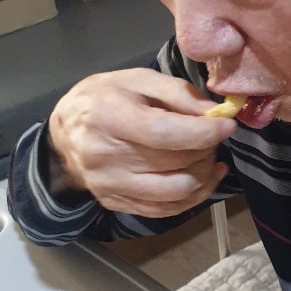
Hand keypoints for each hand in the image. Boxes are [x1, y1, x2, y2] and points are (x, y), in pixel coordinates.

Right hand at [47, 68, 234, 215]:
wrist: (64, 134)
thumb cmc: (103, 99)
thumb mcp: (136, 80)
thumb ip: (177, 92)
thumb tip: (213, 113)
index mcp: (108, 116)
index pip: (162, 133)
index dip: (201, 132)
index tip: (227, 126)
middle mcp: (105, 156)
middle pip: (174, 163)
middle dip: (206, 149)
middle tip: (213, 135)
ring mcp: (110, 185)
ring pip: (176, 192)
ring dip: (203, 175)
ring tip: (207, 156)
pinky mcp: (116, 204)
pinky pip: (166, 210)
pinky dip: (194, 195)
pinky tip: (203, 176)